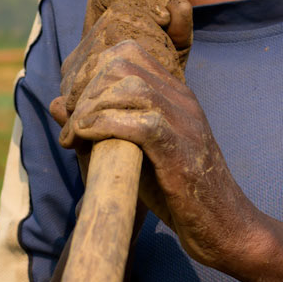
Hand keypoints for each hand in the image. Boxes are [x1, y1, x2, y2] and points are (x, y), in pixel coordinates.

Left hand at [49, 0, 261, 271]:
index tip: (71, 102)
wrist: (225, 229)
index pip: (127, 52)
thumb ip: (97, 126)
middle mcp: (181, 99)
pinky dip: (100, 127)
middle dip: (86, 87)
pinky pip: (137, 121)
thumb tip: (56, 103)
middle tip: (71, 121)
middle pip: (122, 63)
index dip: (90, 69)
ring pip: (128, 86)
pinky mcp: (180, 148)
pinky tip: (81, 141)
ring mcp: (184, 121)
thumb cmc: (177, 195)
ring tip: (74, 134)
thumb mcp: (131, 154)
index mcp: (175, 94)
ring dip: (89, 108)